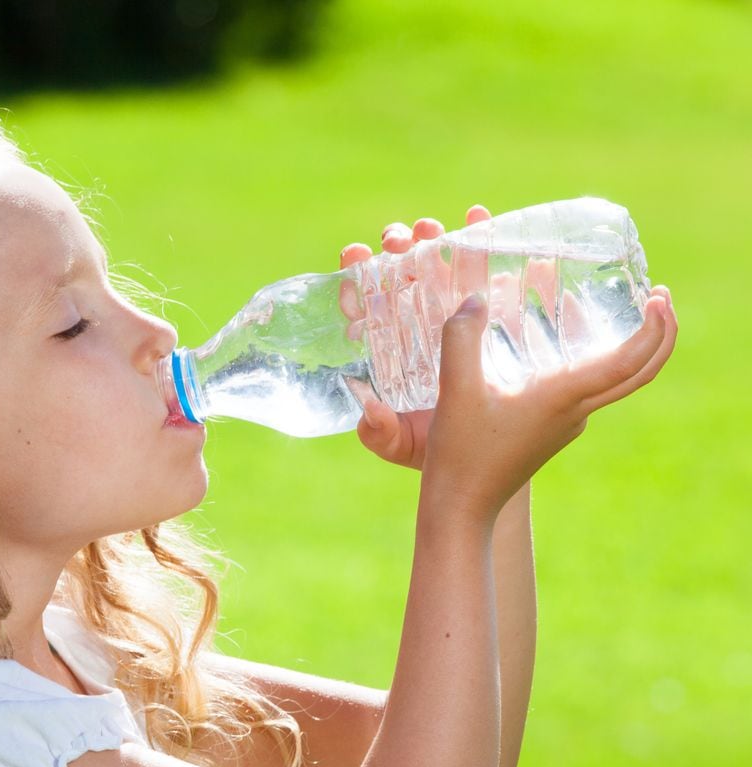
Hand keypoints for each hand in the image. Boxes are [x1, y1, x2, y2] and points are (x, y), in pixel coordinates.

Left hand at [338, 206, 491, 469]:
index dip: (358, 280)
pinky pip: (491, 275)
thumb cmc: (438, 453)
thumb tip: (368, 411)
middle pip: (405, 278)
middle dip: (400, 250)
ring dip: (439, 241)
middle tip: (400, 239)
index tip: (353, 255)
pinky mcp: (496, 318)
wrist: (489, 462)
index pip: (370, 308)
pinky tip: (483, 219)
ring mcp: (459, 320)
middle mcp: (422, 330)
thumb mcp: (402, 446)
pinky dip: (488, 244)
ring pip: (444, 269)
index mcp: (393, 353)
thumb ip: (380, 434)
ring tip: (435, 227)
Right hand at [422, 285, 677, 523]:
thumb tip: (475, 301)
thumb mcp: (455, 390)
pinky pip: (586, 390)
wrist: (461, 507)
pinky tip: (564, 347)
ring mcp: (566, 425)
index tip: (659, 297)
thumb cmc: (461, 453)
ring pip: (613, 381)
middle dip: (660, 334)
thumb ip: (461, 339)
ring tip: (614, 308)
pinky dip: (593, 361)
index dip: (655, 328)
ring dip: (628, 345)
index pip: (630, 363)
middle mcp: (575, 413)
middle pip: (640, 374)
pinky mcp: (551, 432)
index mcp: (564, 400)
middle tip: (660, 296)